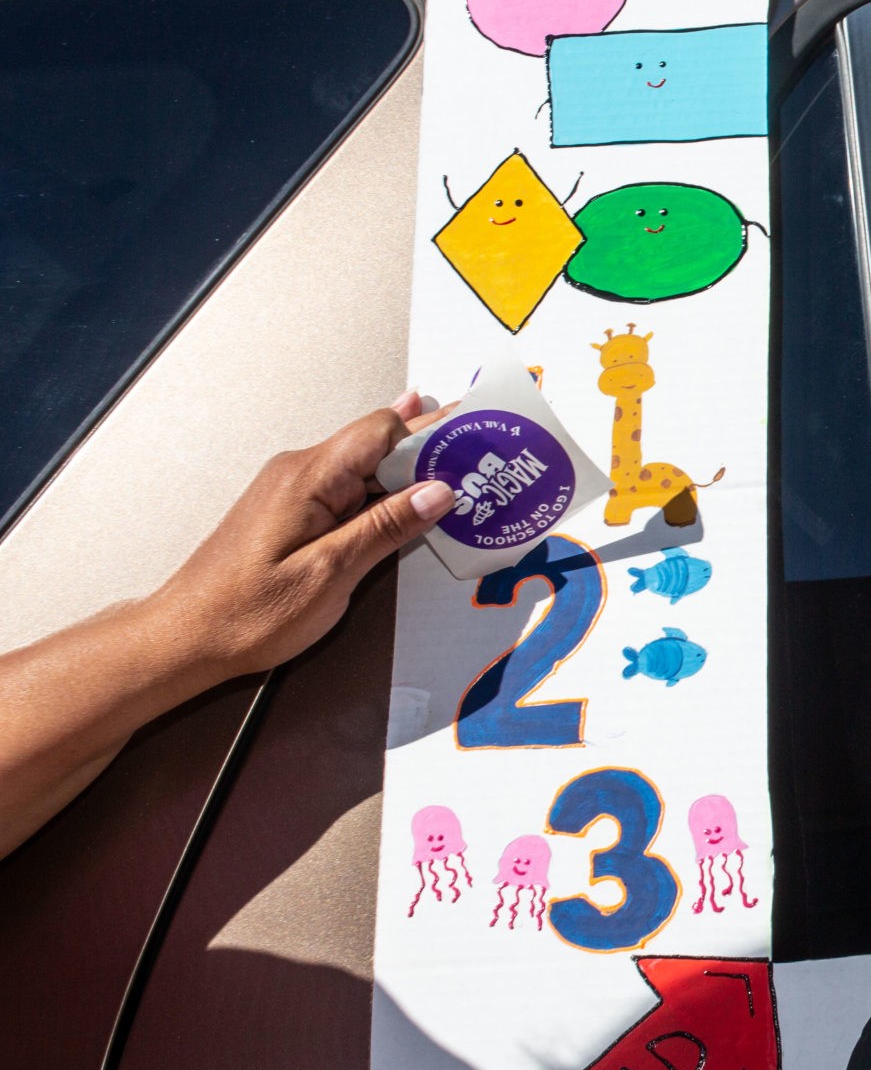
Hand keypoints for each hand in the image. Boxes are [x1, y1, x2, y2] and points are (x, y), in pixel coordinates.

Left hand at [151, 394, 453, 682]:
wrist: (184, 639)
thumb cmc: (247, 613)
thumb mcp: (330, 573)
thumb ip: (386, 527)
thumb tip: (439, 490)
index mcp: (308, 477)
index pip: (382, 430)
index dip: (434, 430)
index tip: (477, 434)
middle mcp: (300, 472)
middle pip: (379, 444)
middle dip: (433, 447)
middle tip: (485, 449)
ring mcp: (296, 492)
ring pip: (368, 469)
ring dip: (414, 475)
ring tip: (466, 477)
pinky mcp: (295, 514)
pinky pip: (352, 492)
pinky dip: (388, 497)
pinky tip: (417, 503)